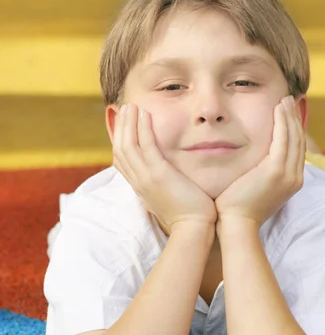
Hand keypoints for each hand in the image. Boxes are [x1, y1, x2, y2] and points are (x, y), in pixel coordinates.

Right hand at [113, 104, 216, 233]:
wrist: (194, 229)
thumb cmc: (188, 216)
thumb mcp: (169, 198)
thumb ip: (164, 187)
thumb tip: (167, 180)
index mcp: (140, 188)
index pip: (122, 162)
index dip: (120, 142)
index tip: (123, 126)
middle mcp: (138, 182)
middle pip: (120, 150)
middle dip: (121, 127)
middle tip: (125, 109)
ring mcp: (146, 178)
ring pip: (128, 145)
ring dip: (128, 123)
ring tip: (131, 106)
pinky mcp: (158, 175)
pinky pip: (146, 145)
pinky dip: (142, 128)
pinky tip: (145, 114)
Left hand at [215, 96, 305, 233]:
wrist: (236, 224)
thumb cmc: (237, 209)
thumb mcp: (254, 188)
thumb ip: (258, 174)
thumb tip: (252, 164)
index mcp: (290, 182)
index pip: (295, 150)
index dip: (293, 130)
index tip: (287, 113)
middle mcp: (295, 177)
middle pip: (298, 141)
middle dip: (294, 119)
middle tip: (288, 100)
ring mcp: (288, 174)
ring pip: (293, 137)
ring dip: (289, 116)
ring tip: (284, 99)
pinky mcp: (277, 170)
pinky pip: (283, 138)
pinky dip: (282, 121)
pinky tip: (278, 108)